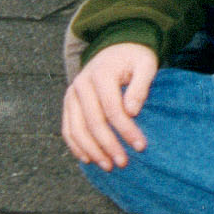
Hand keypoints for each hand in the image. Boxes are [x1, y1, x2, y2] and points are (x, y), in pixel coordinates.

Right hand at [61, 41, 157, 169]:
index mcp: (100, 75)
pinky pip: (67, 128)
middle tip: (123, 163)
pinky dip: (76, 145)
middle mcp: (81, 86)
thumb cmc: (134, 58)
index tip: (140, 146)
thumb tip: (132, 111)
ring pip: (76, 129)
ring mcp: (71, 95)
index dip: (125, 129)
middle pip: (92, 122)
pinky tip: (88, 158)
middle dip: (108, 145)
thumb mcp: (146, 64)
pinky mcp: (68, 103)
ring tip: (108, 166)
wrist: (115, 47)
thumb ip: (141, 86)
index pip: (112, 109)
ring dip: (91, 150)